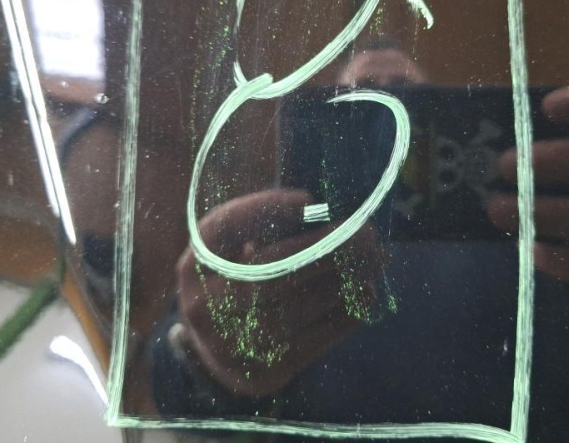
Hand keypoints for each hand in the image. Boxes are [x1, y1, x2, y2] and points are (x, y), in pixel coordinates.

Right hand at [176, 189, 384, 396]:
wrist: (216, 350)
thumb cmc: (237, 281)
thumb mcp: (234, 249)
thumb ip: (265, 227)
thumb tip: (320, 210)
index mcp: (193, 266)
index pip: (224, 229)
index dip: (265, 209)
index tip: (307, 198)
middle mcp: (204, 306)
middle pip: (272, 269)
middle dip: (325, 247)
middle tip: (365, 233)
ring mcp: (232, 344)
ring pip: (298, 305)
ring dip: (344, 281)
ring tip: (374, 262)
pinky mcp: (263, 371)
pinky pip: (314, 340)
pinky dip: (345, 315)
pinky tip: (366, 295)